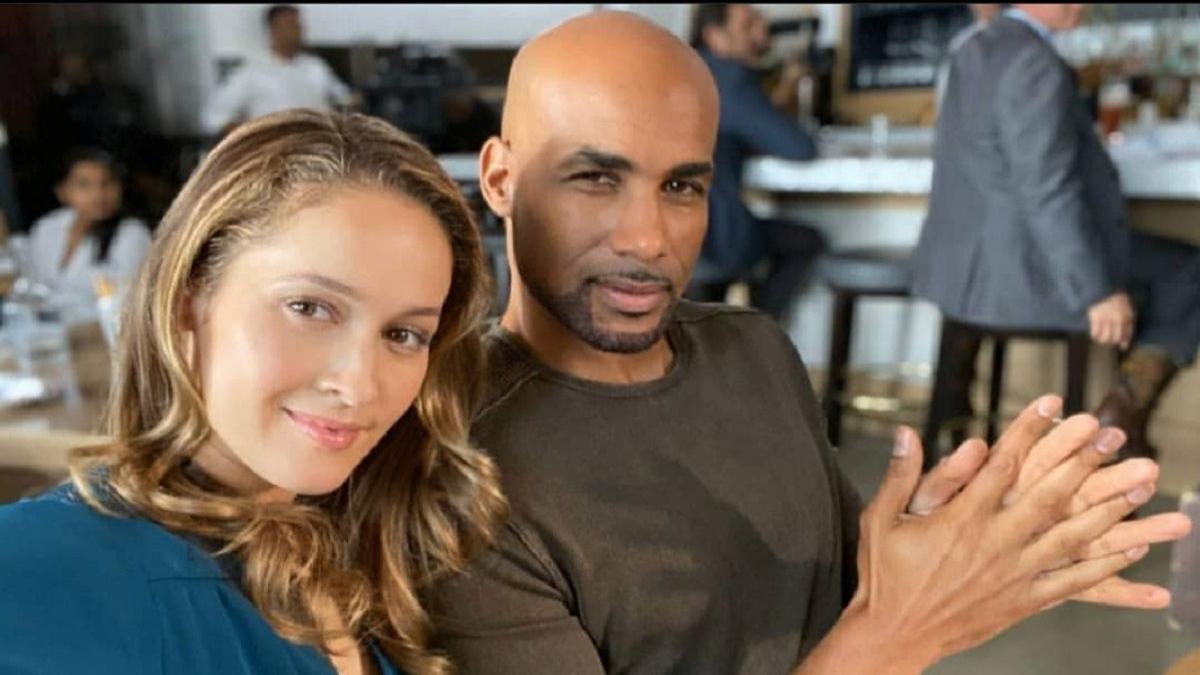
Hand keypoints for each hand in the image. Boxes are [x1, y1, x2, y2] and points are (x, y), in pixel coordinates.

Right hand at [845, 401, 1179, 669]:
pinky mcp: (1022, 600)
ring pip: (1069, 537)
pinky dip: (1103, 564)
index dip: (1030, 431)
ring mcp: (1013, 574)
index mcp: (960, 519)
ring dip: (1105, 508)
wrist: (894, 634)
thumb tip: (906, 432)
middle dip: (1081, 461)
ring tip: (1136, 486)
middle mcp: (993, 543)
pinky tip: (1127, 548)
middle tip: (1107, 434)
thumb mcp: (880, 518)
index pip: (1003, 464)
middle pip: (1047, 495)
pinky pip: (1071, 581)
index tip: (1051, 405)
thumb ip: (900, 475)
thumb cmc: (884, 575)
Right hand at [1088, 292, 1135, 348]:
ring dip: (1103, 340)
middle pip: (1116, 337)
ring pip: (1106, 337)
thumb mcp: (1127, 304)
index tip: (1123, 347)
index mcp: (1127, 315)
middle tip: (1109, 341)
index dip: (1125, 341)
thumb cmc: (1115, 296)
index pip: (1128, 332)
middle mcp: (1118, 320)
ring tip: (1101, 340)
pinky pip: (1096, 332)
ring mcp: (1107, 319)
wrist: (1103, 288)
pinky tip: (1094, 335)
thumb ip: (1128, 315)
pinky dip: (1095, 335)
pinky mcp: (1096, 318)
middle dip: (1112, 341)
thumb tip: (1126, 328)